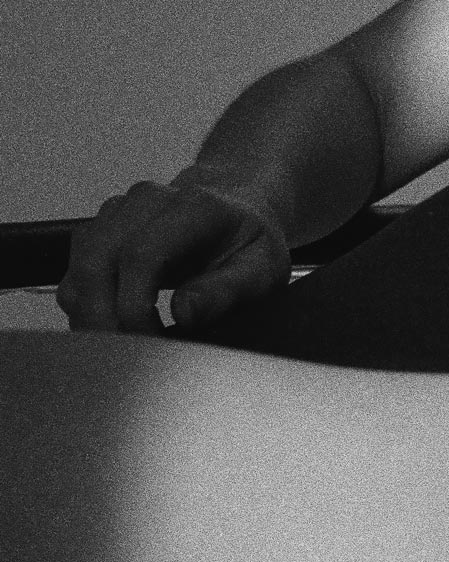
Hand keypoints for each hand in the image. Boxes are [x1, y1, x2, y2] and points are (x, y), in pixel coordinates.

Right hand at [57, 171, 292, 334]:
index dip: (135, 305)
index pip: (143, 254)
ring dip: (89, 315)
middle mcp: (147, 203)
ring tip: (119, 348)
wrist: (237, 211)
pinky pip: (74, 273)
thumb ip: (226, 291)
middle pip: (99, 259)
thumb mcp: (262, 269)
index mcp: (193, 208)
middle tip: (124, 358)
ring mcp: (118, 214)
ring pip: (80, 266)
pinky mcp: (100, 232)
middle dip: (103, 317)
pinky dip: (84, 308)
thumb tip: (184, 312)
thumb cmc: (249, 243)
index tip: (148, 340)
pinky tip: (112, 330)